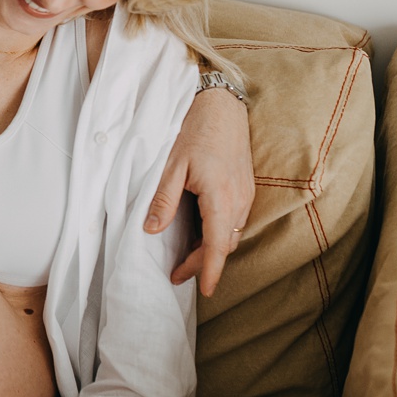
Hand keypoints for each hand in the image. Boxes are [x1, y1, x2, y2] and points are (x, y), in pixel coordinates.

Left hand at [145, 86, 253, 296]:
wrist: (221, 105)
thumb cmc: (195, 130)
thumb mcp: (172, 165)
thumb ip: (163, 200)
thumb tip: (151, 230)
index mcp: (220, 196)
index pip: (217, 244)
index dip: (210, 270)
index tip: (205, 291)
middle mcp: (239, 199)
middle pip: (224, 244)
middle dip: (202, 264)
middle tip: (176, 273)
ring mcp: (245, 194)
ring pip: (231, 233)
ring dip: (211, 249)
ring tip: (184, 257)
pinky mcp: (245, 188)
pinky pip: (234, 220)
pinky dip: (218, 233)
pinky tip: (200, 233)